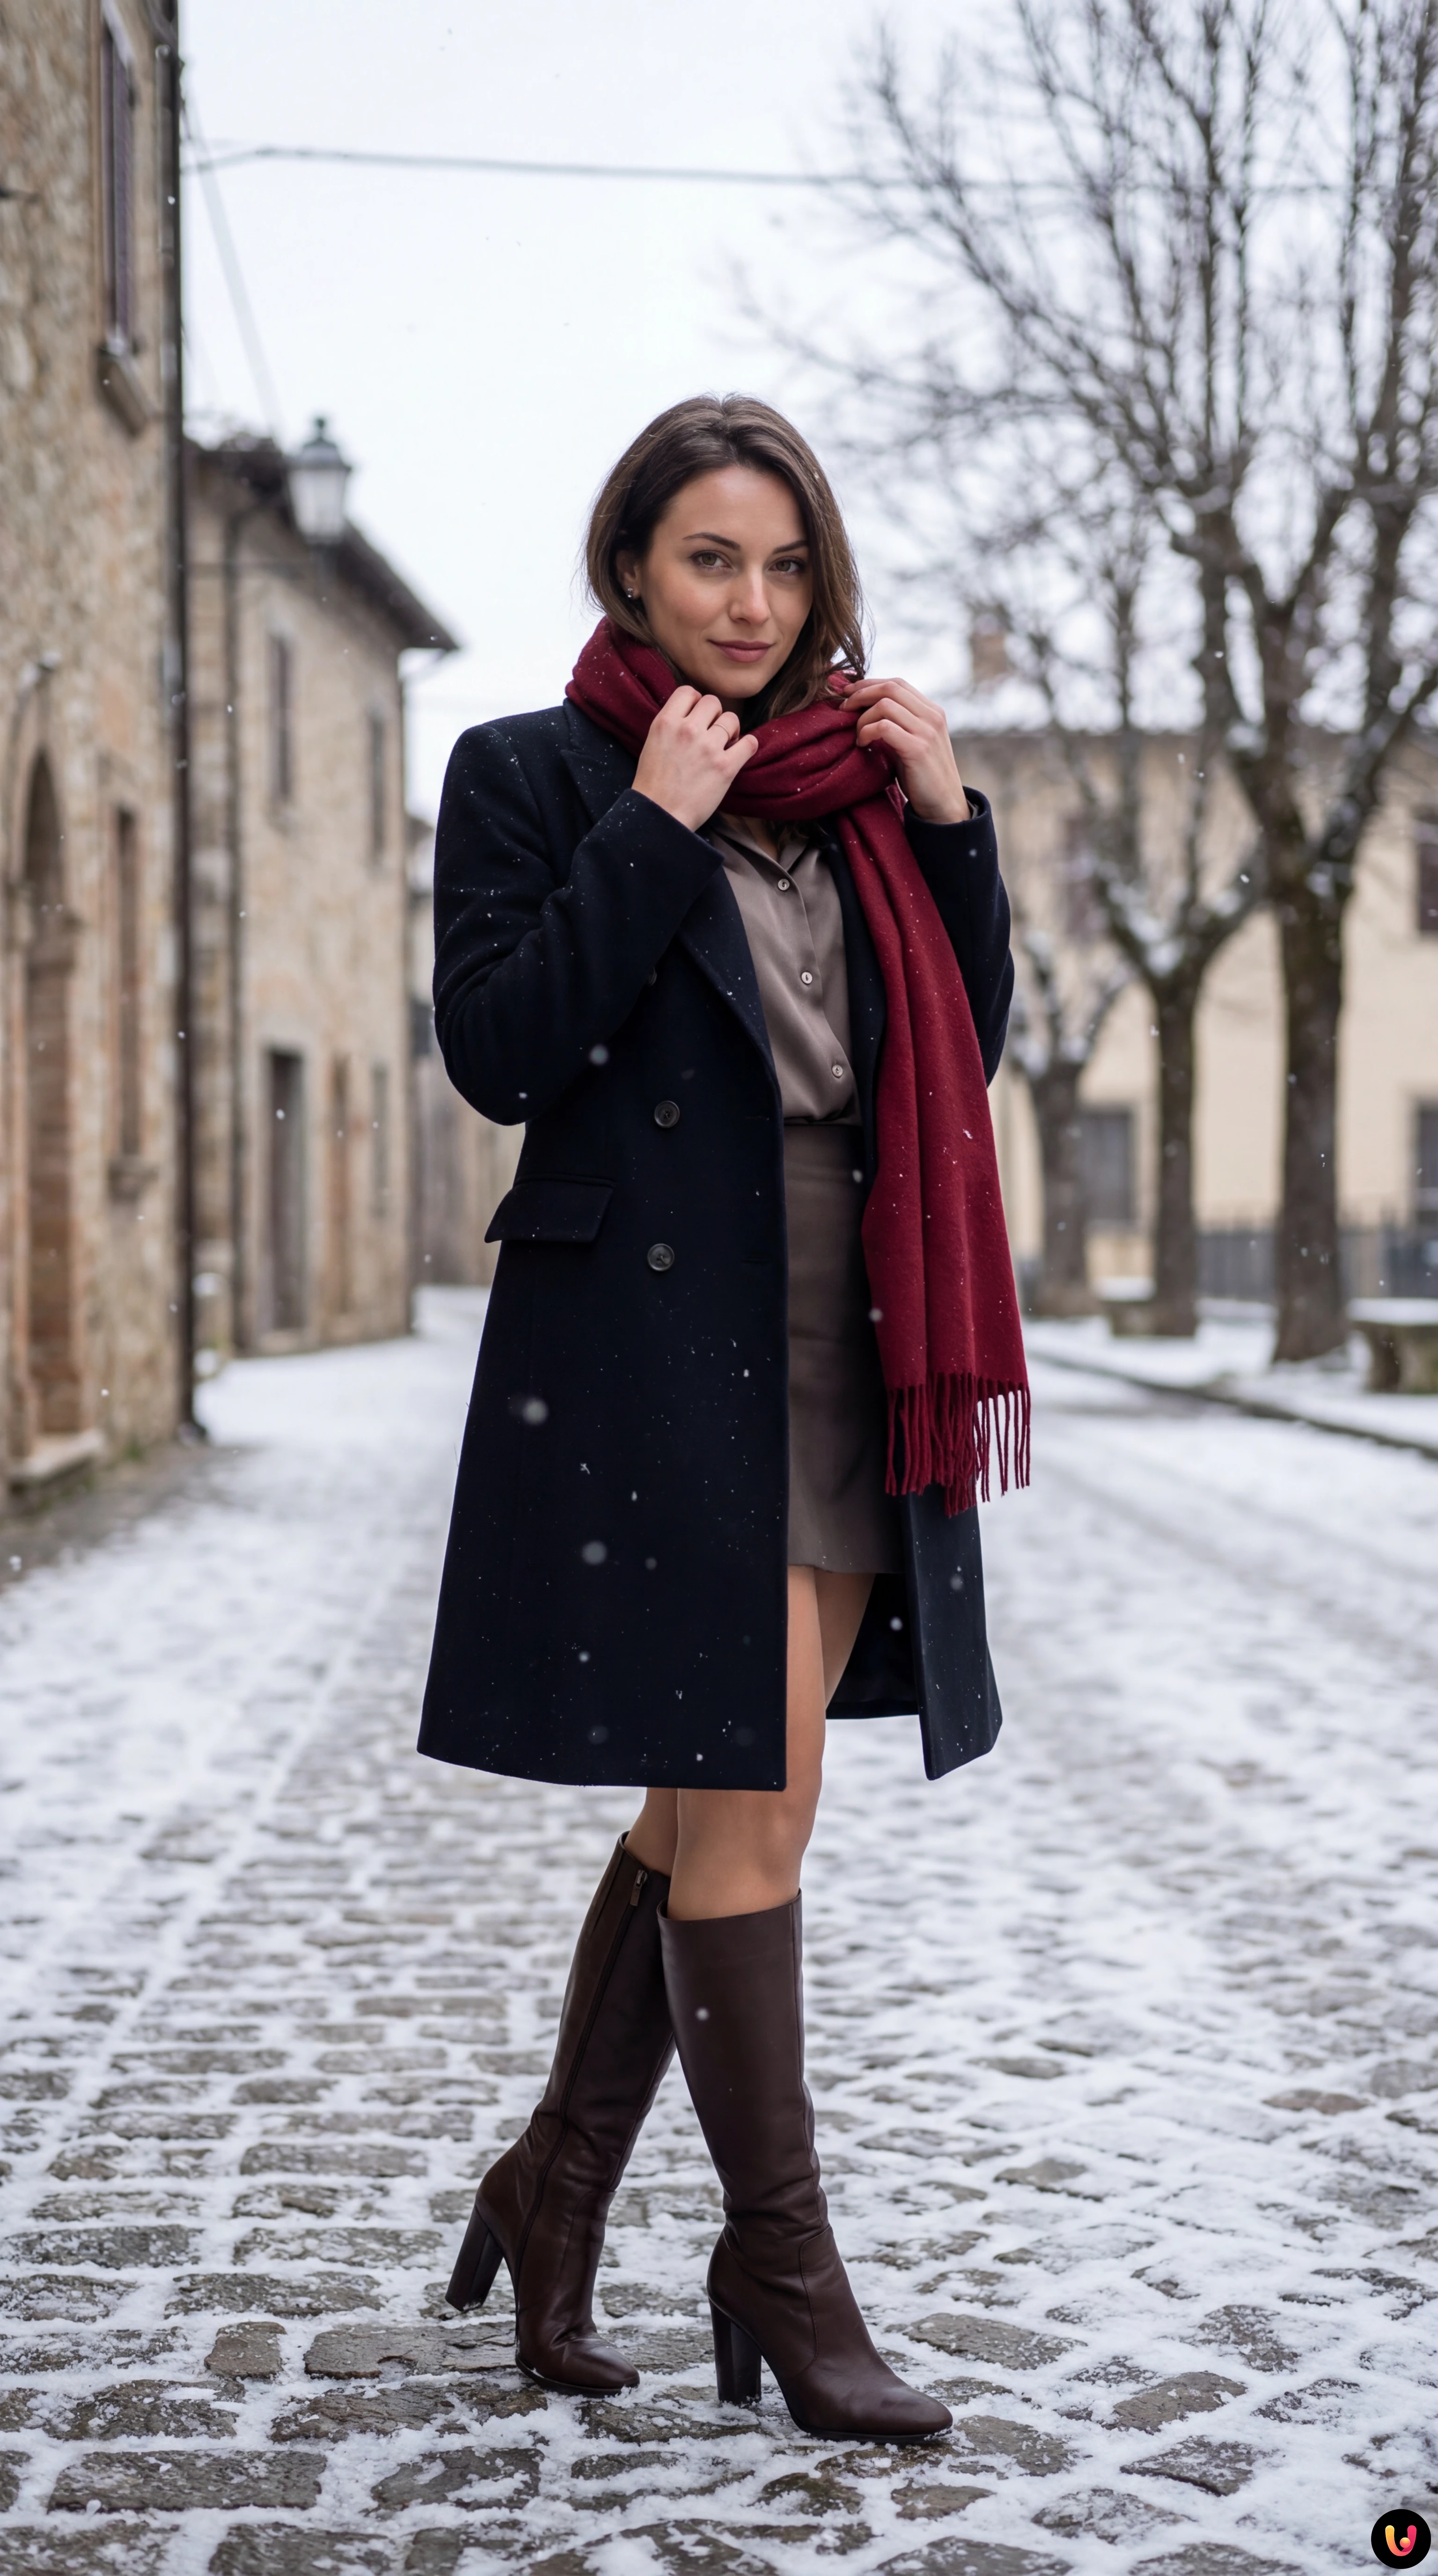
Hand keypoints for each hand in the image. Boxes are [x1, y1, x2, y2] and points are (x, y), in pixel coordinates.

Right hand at [631, 686, 758, 832]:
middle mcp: (688, 730)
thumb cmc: (653, 785)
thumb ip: (671, 725)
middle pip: (713, 702)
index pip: (689, 692)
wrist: (659, 816)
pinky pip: (749, 743)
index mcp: (666, 722)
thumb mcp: (653, 743)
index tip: (697, 716)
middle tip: (712, 733)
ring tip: (724, 746)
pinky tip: (739, 753)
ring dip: (730, 731)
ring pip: (732, 720)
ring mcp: (708, 748)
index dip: (696, 702)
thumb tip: (692, 713)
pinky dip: (747, 746)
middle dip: (714, 716)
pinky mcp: (725, 767)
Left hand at [837, 673, 971, 823]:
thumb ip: (898, 724)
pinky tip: (862, 745)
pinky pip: (883, 727)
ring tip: (857, 735)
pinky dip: (866, 732)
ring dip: (862, 718)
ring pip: (884, 705)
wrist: (943, 805)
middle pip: (889, 688)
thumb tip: (865, 711)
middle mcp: (932, 716)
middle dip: (860, 694)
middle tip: (843, 708)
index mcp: (932, 711)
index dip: (869, 684)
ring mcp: (927, 731)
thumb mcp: (912, 742)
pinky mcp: (918, 749)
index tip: (848, 692)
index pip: (897, 683)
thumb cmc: (922, 776)